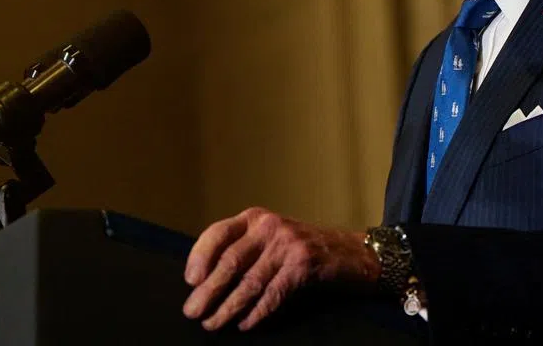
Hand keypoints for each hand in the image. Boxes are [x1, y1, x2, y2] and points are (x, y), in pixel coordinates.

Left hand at [182, 207, 381, 330]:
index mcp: (255, 218)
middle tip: (193, 312)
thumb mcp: (271, 239)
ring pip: (249, 281)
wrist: (351, 252)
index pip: (218, 233)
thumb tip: (203, 282)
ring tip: (213, 324)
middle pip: (230, 261)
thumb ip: (244, 250)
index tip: (190, 281)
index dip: (199, 256)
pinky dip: (257, 312)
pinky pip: (273, 293)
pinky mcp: (304, 264)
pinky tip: (245, 324)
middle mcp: (269, 226)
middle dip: (208, 291)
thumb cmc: (303, 249)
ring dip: (228, 307)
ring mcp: (287, 244)